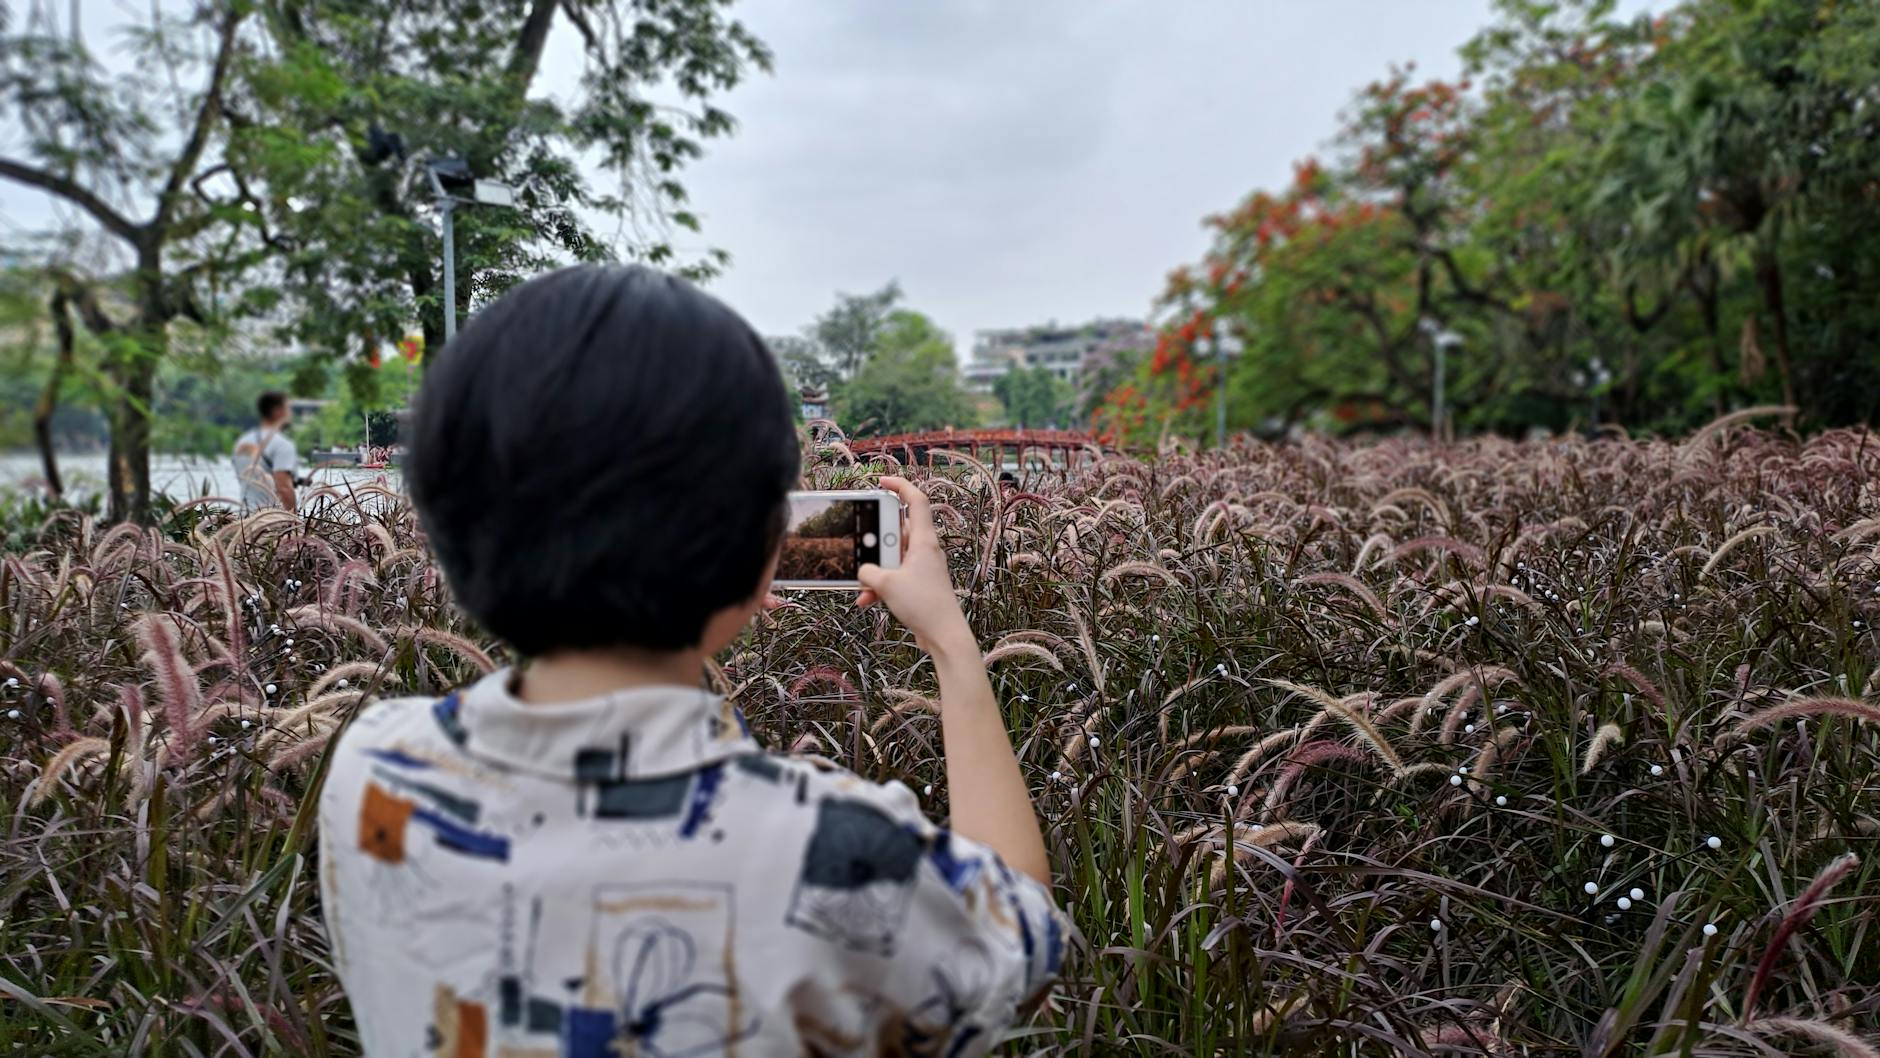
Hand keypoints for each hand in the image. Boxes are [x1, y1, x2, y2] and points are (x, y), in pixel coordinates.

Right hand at [856, 476, 973, 655]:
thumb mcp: (886, 584)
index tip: (881, 482)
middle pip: (897, 531)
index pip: (916, 500)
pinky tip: (867, 599)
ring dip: (876, 569)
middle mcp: (925, 550)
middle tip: (862, 546)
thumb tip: (864, 571)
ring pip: (893, 557)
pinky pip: (896, 576)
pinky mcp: (920, 584)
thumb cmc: (923, 604)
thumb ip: (868, 571)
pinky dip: (881, 585)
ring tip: (863, 583)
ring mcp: (923, 567)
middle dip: (876, 540)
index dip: (900, 486)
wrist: (944, 635)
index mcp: (923, 540)